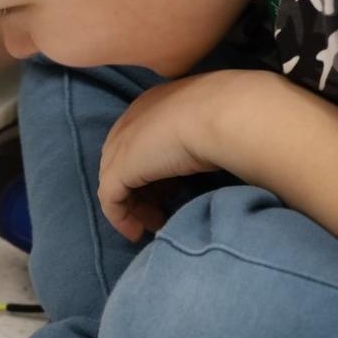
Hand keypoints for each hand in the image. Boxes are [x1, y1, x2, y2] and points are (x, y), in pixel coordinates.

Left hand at [97, 73, 256, 240]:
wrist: (223, 114)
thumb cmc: (227, 115)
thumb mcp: (209, 123)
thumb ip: (197, 136)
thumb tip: (201, 157)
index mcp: (153, 103)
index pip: (141, 141)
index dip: (152, 168)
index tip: (171, 191)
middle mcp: (131, 120)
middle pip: (123, 161)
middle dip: (139, 189)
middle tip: (160, 211)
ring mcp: (121, 145)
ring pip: (115, 181)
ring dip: (133, 207)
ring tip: (155, 224)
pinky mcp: (118, 169)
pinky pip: (110, 200)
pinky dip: (121, 218)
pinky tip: (136, 233)